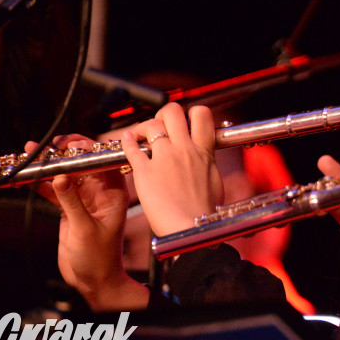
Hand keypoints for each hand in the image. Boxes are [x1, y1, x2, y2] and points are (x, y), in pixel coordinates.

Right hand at [35, 134, 148, 310]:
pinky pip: (55, 191)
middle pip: (83, 164)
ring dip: (50, 165)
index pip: (102, 162)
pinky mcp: (70, 209)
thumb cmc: (100, 258)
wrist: (94, 281)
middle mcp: (101, 192)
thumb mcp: (85, 228)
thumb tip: (60, 177)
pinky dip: (42, 183)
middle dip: (65, 153)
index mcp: (114, 193)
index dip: (87, 149)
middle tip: (46, 147)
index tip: (68, 144)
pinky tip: (29, 175)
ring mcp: (84, 199)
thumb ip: (72, 202)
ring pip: (67, 175)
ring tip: (31, 154)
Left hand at [122, 103, 220, 235]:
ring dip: (143, 127)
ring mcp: (163, 159)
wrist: (191, 228)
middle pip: (172, 111)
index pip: (202, 114)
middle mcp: (184, 149)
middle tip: (160, 125)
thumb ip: (207, 163)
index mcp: (204, 151)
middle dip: (164, 114)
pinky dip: (126, 141)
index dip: (191, 113)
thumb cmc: (205, 212)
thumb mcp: (214, 180)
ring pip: (151, 125)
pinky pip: (131, 148)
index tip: (185, 123)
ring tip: (140, 135)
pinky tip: (125, 141)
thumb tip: (204, 157)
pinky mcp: (144, 172)